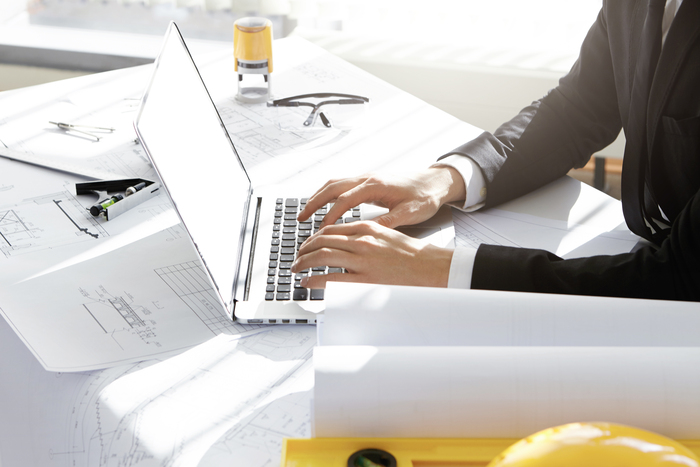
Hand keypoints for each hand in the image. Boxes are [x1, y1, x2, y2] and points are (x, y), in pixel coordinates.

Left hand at [291, 221, 453, 288]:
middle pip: (322, 241)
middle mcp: (362, 241)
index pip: (331, 229)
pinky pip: (330, 278)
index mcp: (368, 228)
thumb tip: (349, 244)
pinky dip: (314, 279)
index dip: (314, 237)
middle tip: (297, 257)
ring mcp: (363, 260)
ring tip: (296, 268)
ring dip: (304, 262)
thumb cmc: (414, 255)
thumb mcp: (389, 235)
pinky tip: (307, 281)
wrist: (433, 268)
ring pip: (322, 256)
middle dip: (304, 249)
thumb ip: (368, 236)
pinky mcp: (365, 279)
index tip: (308, 244)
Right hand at [297, 167, 465, 228]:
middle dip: (314, 203)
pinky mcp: (368, 181)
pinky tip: (324, 205)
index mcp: (376, 186)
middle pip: (332, 188)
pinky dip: (328, 194)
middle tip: (300, 219)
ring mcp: (367, 178)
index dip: (330, 216)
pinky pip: (342, 185)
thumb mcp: (410, 213)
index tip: (320, 231)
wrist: (436, 181)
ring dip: (318, 197)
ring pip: (334, 184)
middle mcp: (368, 178)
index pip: (345, 201)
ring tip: (305, 213)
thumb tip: (368, 232)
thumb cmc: (425, 196)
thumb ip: (388, 222)